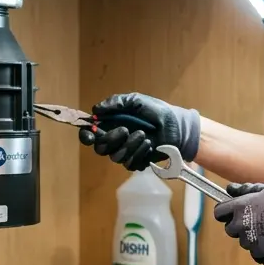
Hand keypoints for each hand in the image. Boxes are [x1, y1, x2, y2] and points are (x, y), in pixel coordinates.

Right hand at [78, 92, 200, 170]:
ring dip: (129, 145)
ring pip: (115, 157)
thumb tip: (95, 109)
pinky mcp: (137, 162)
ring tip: (144, 135)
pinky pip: (129, 164)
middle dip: (110, 140)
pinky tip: (149, 144)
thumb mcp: (136, 101)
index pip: (90, 134)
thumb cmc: (157, 112)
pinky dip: (139, 153)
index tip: (90, 134)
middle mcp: (115, 140)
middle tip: (124, 130)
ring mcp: (126, 152)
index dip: (86, 135)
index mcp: (111, 124)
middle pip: (100, 148)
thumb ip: (116, 102)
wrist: (177, 127)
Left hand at [213, 183, 263, 263]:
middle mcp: (242, 225)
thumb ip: (246, 189)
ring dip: (252, 236)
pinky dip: (262, 248)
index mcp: (241, 207)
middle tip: (257, 218)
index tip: (232, 211)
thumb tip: (230, 189)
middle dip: (239, 224)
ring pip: (243, 240)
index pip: (219, 212)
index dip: (225, 211)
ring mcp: (250, 241)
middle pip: (230, 228)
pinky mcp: (260, 253)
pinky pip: (255, 252)